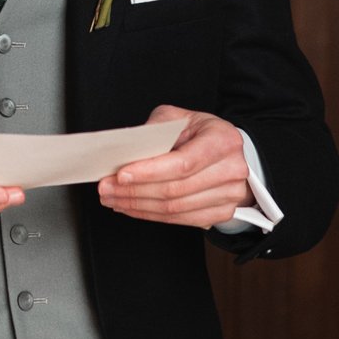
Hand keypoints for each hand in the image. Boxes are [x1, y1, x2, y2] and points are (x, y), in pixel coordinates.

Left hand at [98, 105, 249, 229]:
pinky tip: (132, 207)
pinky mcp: (221, 213)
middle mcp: (231, 169)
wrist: (229, 151)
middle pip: (175, 189)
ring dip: (138, 206)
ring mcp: (229, 195)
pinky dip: (151, 215)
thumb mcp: (181, 118)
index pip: (181, 163)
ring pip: (174, 209)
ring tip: (113, 198)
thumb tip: (127, 150)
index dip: (148, 172)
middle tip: (107, 187)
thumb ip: (156, 129)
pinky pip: (180, 220)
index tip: (121, 174)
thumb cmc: (202, 133)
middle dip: (134, 191)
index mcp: (223, 140)